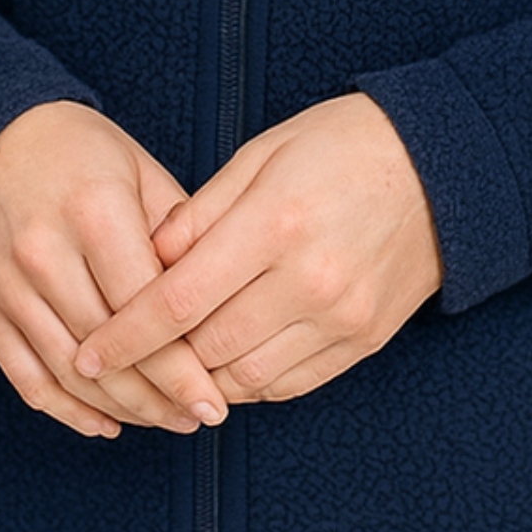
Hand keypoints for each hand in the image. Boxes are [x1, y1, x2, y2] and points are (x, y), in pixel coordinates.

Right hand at [0, 101, 231, 440]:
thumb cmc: (78, 151)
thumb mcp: (138, 168)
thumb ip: (178, 231)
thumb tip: (222, 296)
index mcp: (94, 211)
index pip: (146, 308)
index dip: (184, 363)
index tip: (218, 397)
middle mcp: (45, 252)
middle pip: (110, 350)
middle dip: (160, 396)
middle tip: (202, 416)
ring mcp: (7, 286)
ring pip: (71, 373)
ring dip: (123, 409)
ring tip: (166, 421)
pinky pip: (27, 378)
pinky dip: (68, 410)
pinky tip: (107, 422)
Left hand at [75, 93, 443, 406]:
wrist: (442, 168)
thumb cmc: (340, 146)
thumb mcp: (261, 155)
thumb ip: (198, 214)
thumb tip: (145, 263)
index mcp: (274, 224)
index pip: (178, 301)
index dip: (125, 334)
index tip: (88, 352)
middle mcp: (309, 280)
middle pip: (205, 350)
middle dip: (154, 360)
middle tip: (120, 357)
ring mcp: (341, 318)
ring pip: (243, 380)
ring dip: (199, 378)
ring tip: (170, 362)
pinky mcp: (363, 342)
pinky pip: (287, 385)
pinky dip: (247, 383)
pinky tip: (227, 361)